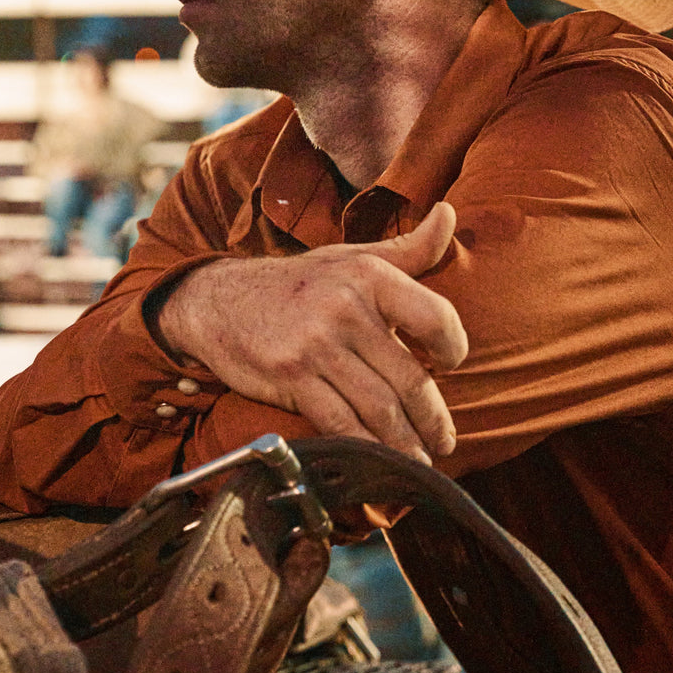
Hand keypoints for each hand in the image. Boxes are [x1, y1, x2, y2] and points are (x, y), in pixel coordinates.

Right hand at [152, 202, 467, 460]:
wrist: (218, 300)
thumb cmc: (297, 281)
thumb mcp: (351, 256)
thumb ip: (408, 246)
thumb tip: (449, 212)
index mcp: (369, 274)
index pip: (436, 317)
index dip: (455, 349)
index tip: (453, 366)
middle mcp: (345, 307)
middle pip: (409, 378)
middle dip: (433, 419)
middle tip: (444, 440)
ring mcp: (316, 344)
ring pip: (379, 409)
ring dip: (406, 444)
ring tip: (420, 460)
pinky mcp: (290, 376)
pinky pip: (340, 423)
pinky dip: (366, 449)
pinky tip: (379, 461)